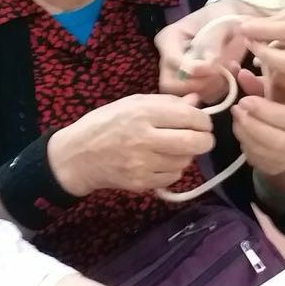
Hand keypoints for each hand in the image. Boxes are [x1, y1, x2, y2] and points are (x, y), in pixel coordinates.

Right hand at [48, 95, 214, 196]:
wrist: (78, 155)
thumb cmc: (106, 123)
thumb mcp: (133, 104)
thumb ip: (167, 103)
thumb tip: (197, 102)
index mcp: (142, 113)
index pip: (189, 116)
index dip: (203, 120)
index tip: (203, 122)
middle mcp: (144, 138)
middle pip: (193, 142)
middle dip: (205, 140)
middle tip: (203, 138)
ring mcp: (142, 163)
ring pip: (185, 161)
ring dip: (187, 155)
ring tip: (174, 148)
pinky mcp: (140, 183)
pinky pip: (172, 177)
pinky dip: (173, 169)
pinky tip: (161, 161)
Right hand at [156, 3, 249, 103]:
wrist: (234, 22)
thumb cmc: (224, 16)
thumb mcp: (221, 21)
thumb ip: (214, 40)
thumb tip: (210, 62)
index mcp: (169, 39)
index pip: (172, 61)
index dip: (193, 69)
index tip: (215, 66)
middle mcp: (169, 60)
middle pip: (171, 85)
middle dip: (198, 84)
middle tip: (221, 76)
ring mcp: (180, 76)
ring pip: (186, 96)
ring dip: (211, 88)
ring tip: (229, 71)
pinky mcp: (195, 86)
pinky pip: (202, 98)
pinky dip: (218, 92)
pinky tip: (229, 78)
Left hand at [231, 69, 284, 180]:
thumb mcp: (278, 93)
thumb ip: (259, 84)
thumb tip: (240, 73)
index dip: (265, 111)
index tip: (244, 101)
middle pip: (276, 139)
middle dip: (252, 125)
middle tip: (236, 110)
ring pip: (265, 152)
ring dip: (245, 135)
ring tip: (237, 120)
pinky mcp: (279, 169)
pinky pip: (259, 161)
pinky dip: (246, 147)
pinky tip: (242, 134)